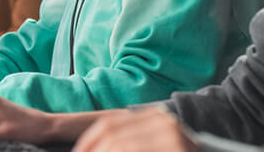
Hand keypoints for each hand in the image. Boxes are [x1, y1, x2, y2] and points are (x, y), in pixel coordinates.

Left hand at [73, 107, 197, 151]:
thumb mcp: (152, 143)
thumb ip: (126, 142)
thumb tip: (87, 148)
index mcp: (155, 117)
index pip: (108, 125)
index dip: (87, 143)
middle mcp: (165, 123)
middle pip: (112, 137)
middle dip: (92, 151)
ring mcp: (173, 139)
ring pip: (121, 146)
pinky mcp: (176, 150)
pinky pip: (133, 151)